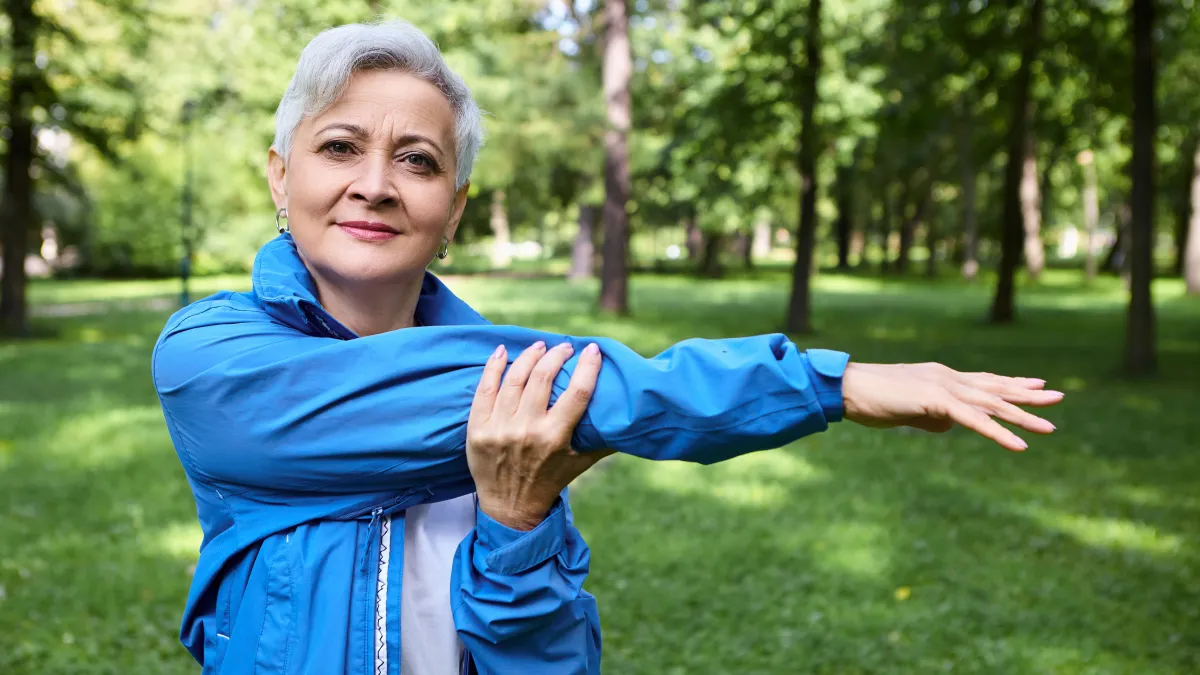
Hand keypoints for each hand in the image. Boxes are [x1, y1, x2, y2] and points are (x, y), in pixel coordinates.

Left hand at [467, 340, 613, 530]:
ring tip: (540, 346)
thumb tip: (631, 419)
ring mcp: (499, 428)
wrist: (509, 506)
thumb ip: (604, 440)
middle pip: (543, 377)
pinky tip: (503, 351)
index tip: (592, 349)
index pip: (576, 393)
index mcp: (555, 438)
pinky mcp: (478, 428)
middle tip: (564, 347)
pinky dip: (494, 366)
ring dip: (530, 356)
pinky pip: (485, 388)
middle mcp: (527, 430)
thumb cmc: (550, 480)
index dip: (587, 366)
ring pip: (515, 378)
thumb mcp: (581, 462)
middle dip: (556, 355)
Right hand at [841, 362, 1063, 450]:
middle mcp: (948, 378)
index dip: (1011, 383)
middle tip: (1058, 397)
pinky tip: (1019, 445)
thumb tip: (948, 426)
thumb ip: (931, 416)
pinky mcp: (936, 401)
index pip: (984, 380)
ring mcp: (944, 387)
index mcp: (942, 377)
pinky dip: (999, 433)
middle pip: (996, 388)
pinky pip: (975, 420)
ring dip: (1023, 417)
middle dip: (1028, 395)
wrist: (847, 388)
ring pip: (992, 404)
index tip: (1036, 384)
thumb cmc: (871, 398)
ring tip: (1049, 428)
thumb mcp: (907, 410)